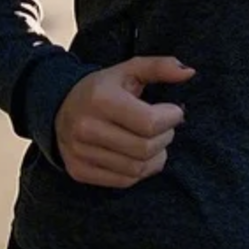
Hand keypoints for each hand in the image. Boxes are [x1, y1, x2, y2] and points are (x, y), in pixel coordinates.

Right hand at [54, 56, 192, 188]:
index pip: (150, 123)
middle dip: (166, 137)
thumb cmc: (103, 88)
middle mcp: (86, 128)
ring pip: (137, 168)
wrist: (59, 108)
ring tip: (154, 139)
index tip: (173, 111)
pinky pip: (124, 181)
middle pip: (146, 148)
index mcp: (100, 99)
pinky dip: (141, 170)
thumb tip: (189, 72)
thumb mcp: (129, 70)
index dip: (171, 118)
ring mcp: (80, 153)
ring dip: (157, 156)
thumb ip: (160, 67)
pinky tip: (140, 154)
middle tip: (164, 126)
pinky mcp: (79, 171)